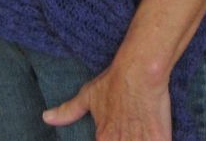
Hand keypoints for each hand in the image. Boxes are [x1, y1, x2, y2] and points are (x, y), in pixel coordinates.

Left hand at [42, 58, 172, 140]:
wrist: (139, 71)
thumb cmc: (114, 82)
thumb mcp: (88, 95)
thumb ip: (68, 111)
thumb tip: (46, 118)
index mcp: (104, 139)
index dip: (109, 139)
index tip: (111, 135)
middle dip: (124, 140)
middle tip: (125, 132)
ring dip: (138, 140)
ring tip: (135, 133)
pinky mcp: (159, 140)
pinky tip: (153, 135)